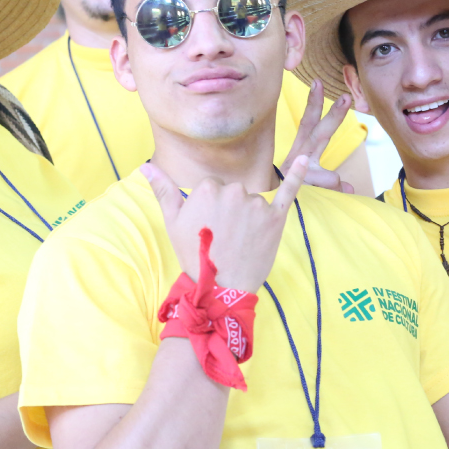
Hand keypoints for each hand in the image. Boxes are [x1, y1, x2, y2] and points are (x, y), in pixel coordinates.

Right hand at [142, 156, 308, 292]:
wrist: (220, 288)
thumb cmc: (194, 255)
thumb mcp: (172, 222)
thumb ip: (163, 190)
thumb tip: (145, 167)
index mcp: (207, 187)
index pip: (213, 187)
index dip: (211, 209)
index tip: (209, 228)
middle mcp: (233, 190)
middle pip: (234, 191)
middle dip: (230, 211)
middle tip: (223, 237)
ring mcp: (256, 204)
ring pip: (253, 201)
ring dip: (249, 217)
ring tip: (239, 242)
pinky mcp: (276, 217)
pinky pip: (288, 191)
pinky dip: (298, 174)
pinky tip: (303, 160)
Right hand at [285, 80, 354, 193]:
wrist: (264, 205)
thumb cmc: (285, 188)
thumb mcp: (309, 181)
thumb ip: (330, 183)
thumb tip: (350, 188)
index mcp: (301, 149)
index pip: (308, 122)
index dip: (313, 102)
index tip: (318, 82)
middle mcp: (299, 157)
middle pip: (317, 133)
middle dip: (333, 117)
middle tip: (346, 98)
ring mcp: (298, 173)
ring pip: (318, 169)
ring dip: (328, 178)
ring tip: (333, 183)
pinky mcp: (296, 189)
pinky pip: (318, 191)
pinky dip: (328, 195)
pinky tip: (333, 197)